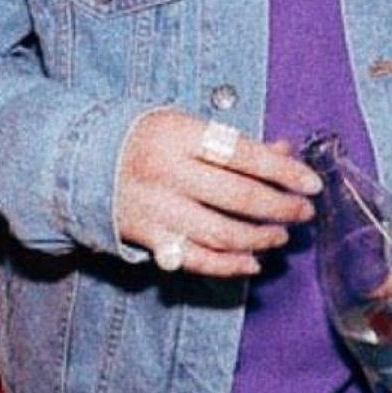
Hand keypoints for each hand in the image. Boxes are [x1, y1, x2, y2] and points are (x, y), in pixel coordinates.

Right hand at [116, 110, 320, 278]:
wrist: (78, 160)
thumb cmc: (148, 140)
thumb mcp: (187, 127)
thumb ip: (236, 143)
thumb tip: (286, 153)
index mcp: (180, 134)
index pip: (245, 155)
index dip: (284, 171)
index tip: (312, 183)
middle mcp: (167, 171)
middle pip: (237, 196)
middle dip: (279, 207)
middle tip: (303, 212)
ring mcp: (155, 207)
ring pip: (220, 232)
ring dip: (259, 238)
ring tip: (280, 236)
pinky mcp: (146, 237)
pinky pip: (195, 259)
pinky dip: (228, 265)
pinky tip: (252, 262)